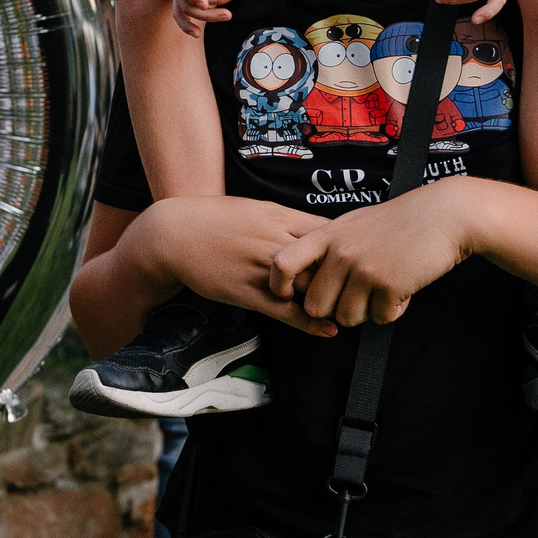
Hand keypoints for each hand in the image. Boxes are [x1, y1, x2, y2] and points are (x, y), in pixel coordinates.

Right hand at [129, 196, 342, 338]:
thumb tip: (311, 228)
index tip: (359, 257)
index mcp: (278, 215)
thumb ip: (283, 219)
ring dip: (333, 300)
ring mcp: (262, 268)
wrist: (173, 235)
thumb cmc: (213, 219)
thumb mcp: (253, 208)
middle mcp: (275, 241)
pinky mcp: (248, 292)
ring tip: (352, 311)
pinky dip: (310, 322)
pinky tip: (327, 330)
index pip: (327, 231)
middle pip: (326, 260)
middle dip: (347, 275)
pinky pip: (286, 310)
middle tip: (364, 288)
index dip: (346, 246)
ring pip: (310, 287)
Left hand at [269, 184, 478, 326]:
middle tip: (358, 297)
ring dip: (367, 312)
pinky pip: (380, 318)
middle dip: (336, 309)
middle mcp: (341, 253)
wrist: (443, 216)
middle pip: (316, 306)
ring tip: (383, 291)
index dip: (278, 285)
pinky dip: (393, 312)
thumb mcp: (355, 224)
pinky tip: (402, 292)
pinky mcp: (389, 285)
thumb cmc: (399, 222)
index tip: (288, 295)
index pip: (283, 263)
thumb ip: (330, 247)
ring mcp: (364, 269)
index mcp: (327, 235)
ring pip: (347, 318)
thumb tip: (310, 278)